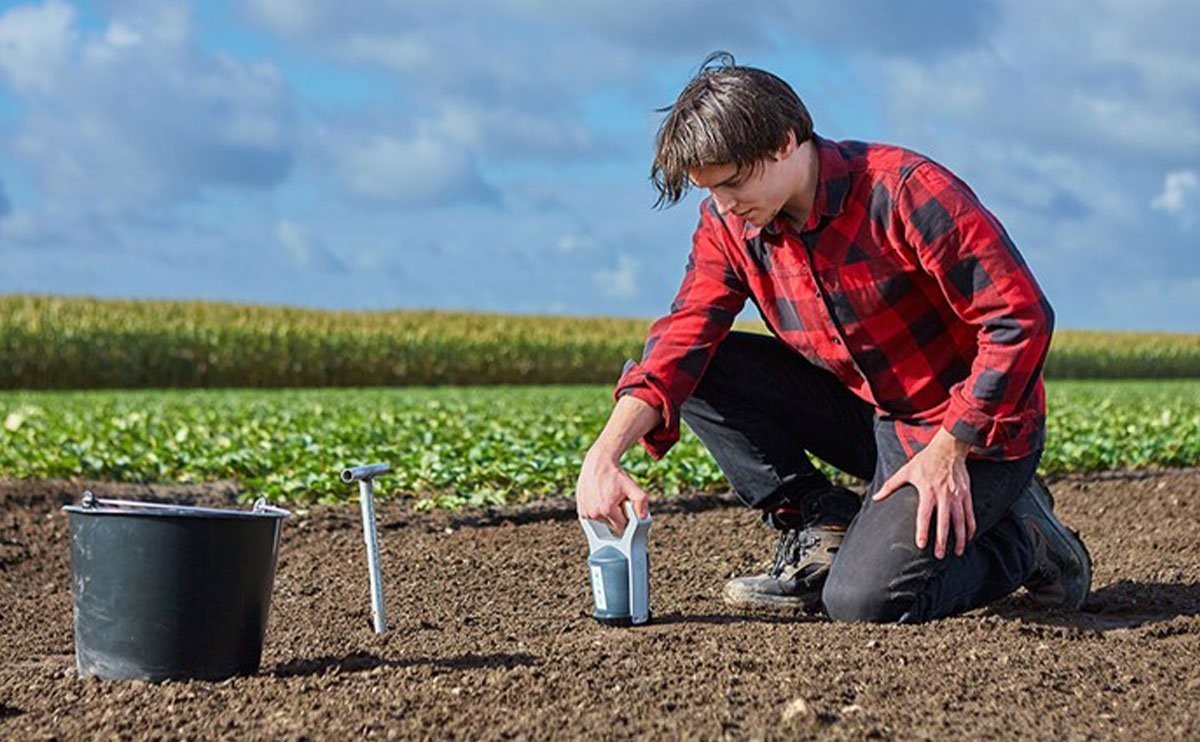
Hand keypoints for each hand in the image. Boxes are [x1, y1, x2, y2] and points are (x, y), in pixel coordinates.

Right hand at [575, 448, 650, 533]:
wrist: (599, 463)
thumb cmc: (615, 475)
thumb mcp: (632, 486)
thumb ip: (641, 502)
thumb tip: (643, 517)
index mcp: (607, 510)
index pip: (622, 526)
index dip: (626, 517)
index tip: (625, 506)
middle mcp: (594, 513)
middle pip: (612, 524)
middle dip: (616, 514)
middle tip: (617, 499)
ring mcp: (585, 512)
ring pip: (602, 521)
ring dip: (606, 512)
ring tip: (608, 497)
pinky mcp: (580, 510)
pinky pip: (593, 517)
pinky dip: (597, 510)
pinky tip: (600, 498)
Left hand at [872, 428, 974, 558]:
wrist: (948, 448)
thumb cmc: (925, 461)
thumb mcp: (905, 471)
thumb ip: (890, 486)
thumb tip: (876, 498)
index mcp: (928, 491)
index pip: (924, 515)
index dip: (922, 531)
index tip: (921, 545)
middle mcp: (944, 495)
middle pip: (944, 522)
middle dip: (942, 540)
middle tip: (939, 555)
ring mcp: (957, 496)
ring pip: (960, 521)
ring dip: (960, 538)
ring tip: (957, 552)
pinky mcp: (966, 494)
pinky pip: (970, 513)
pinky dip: (971, 527)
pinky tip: (968, 537)